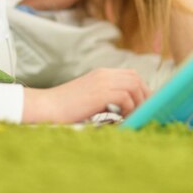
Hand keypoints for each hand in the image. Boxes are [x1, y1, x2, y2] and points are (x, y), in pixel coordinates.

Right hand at [22, 68, 150, 123]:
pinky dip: (129, 108)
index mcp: (101, 74)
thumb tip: (127, 107)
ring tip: (134, 116)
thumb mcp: (89, 97)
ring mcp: (102, 82)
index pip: (131, 74)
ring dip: (138, 102)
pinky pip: (125, 97)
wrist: (47, 107)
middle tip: (145, 111)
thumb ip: (106, 96)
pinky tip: (122, 118)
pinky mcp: (99, 93)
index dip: (142, 89)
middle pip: (136, 78)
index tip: (145, 104)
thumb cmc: (65, 108)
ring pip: (134, 85)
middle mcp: (103, 74)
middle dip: (145, 95)